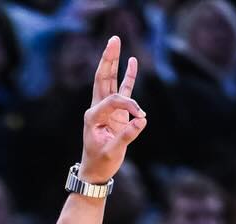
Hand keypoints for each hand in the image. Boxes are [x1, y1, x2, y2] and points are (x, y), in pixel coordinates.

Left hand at [80, 36, 146, 184]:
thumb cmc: (101, 163)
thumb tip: (142, 119)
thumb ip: (126, 135)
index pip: (113, 100)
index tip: (140, 116)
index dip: (128, 105)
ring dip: (114, 61)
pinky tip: (132, 62)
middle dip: (108, 59)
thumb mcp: (112, 152)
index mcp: (93, 117)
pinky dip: (127, 76)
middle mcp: (97, 109)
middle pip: (103, 78)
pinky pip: (123, 90)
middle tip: (113, 40)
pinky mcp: (116, 112)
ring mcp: (107, 108)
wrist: (96, 172)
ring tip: (116, 42)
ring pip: (110, 80)